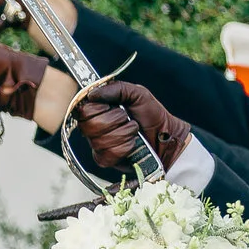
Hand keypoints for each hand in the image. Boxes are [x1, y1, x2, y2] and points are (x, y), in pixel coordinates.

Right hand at [70, 80, 190, 171]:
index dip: (100, 108)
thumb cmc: (151, 114)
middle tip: (126, 118)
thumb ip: (115, 88)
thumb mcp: (137, 93)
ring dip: (123, 134)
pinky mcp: (104, 159)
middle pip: (89, 126)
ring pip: (101, 140)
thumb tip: (92, 94)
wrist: (164, 136)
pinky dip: (125, 147)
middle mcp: (93, 127)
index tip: (114, 106)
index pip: (83, 110)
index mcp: (97, 110)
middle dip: (115, 120)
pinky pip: (108, 154)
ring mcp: (97, 145)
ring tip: (133, 131)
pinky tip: (131, 144)